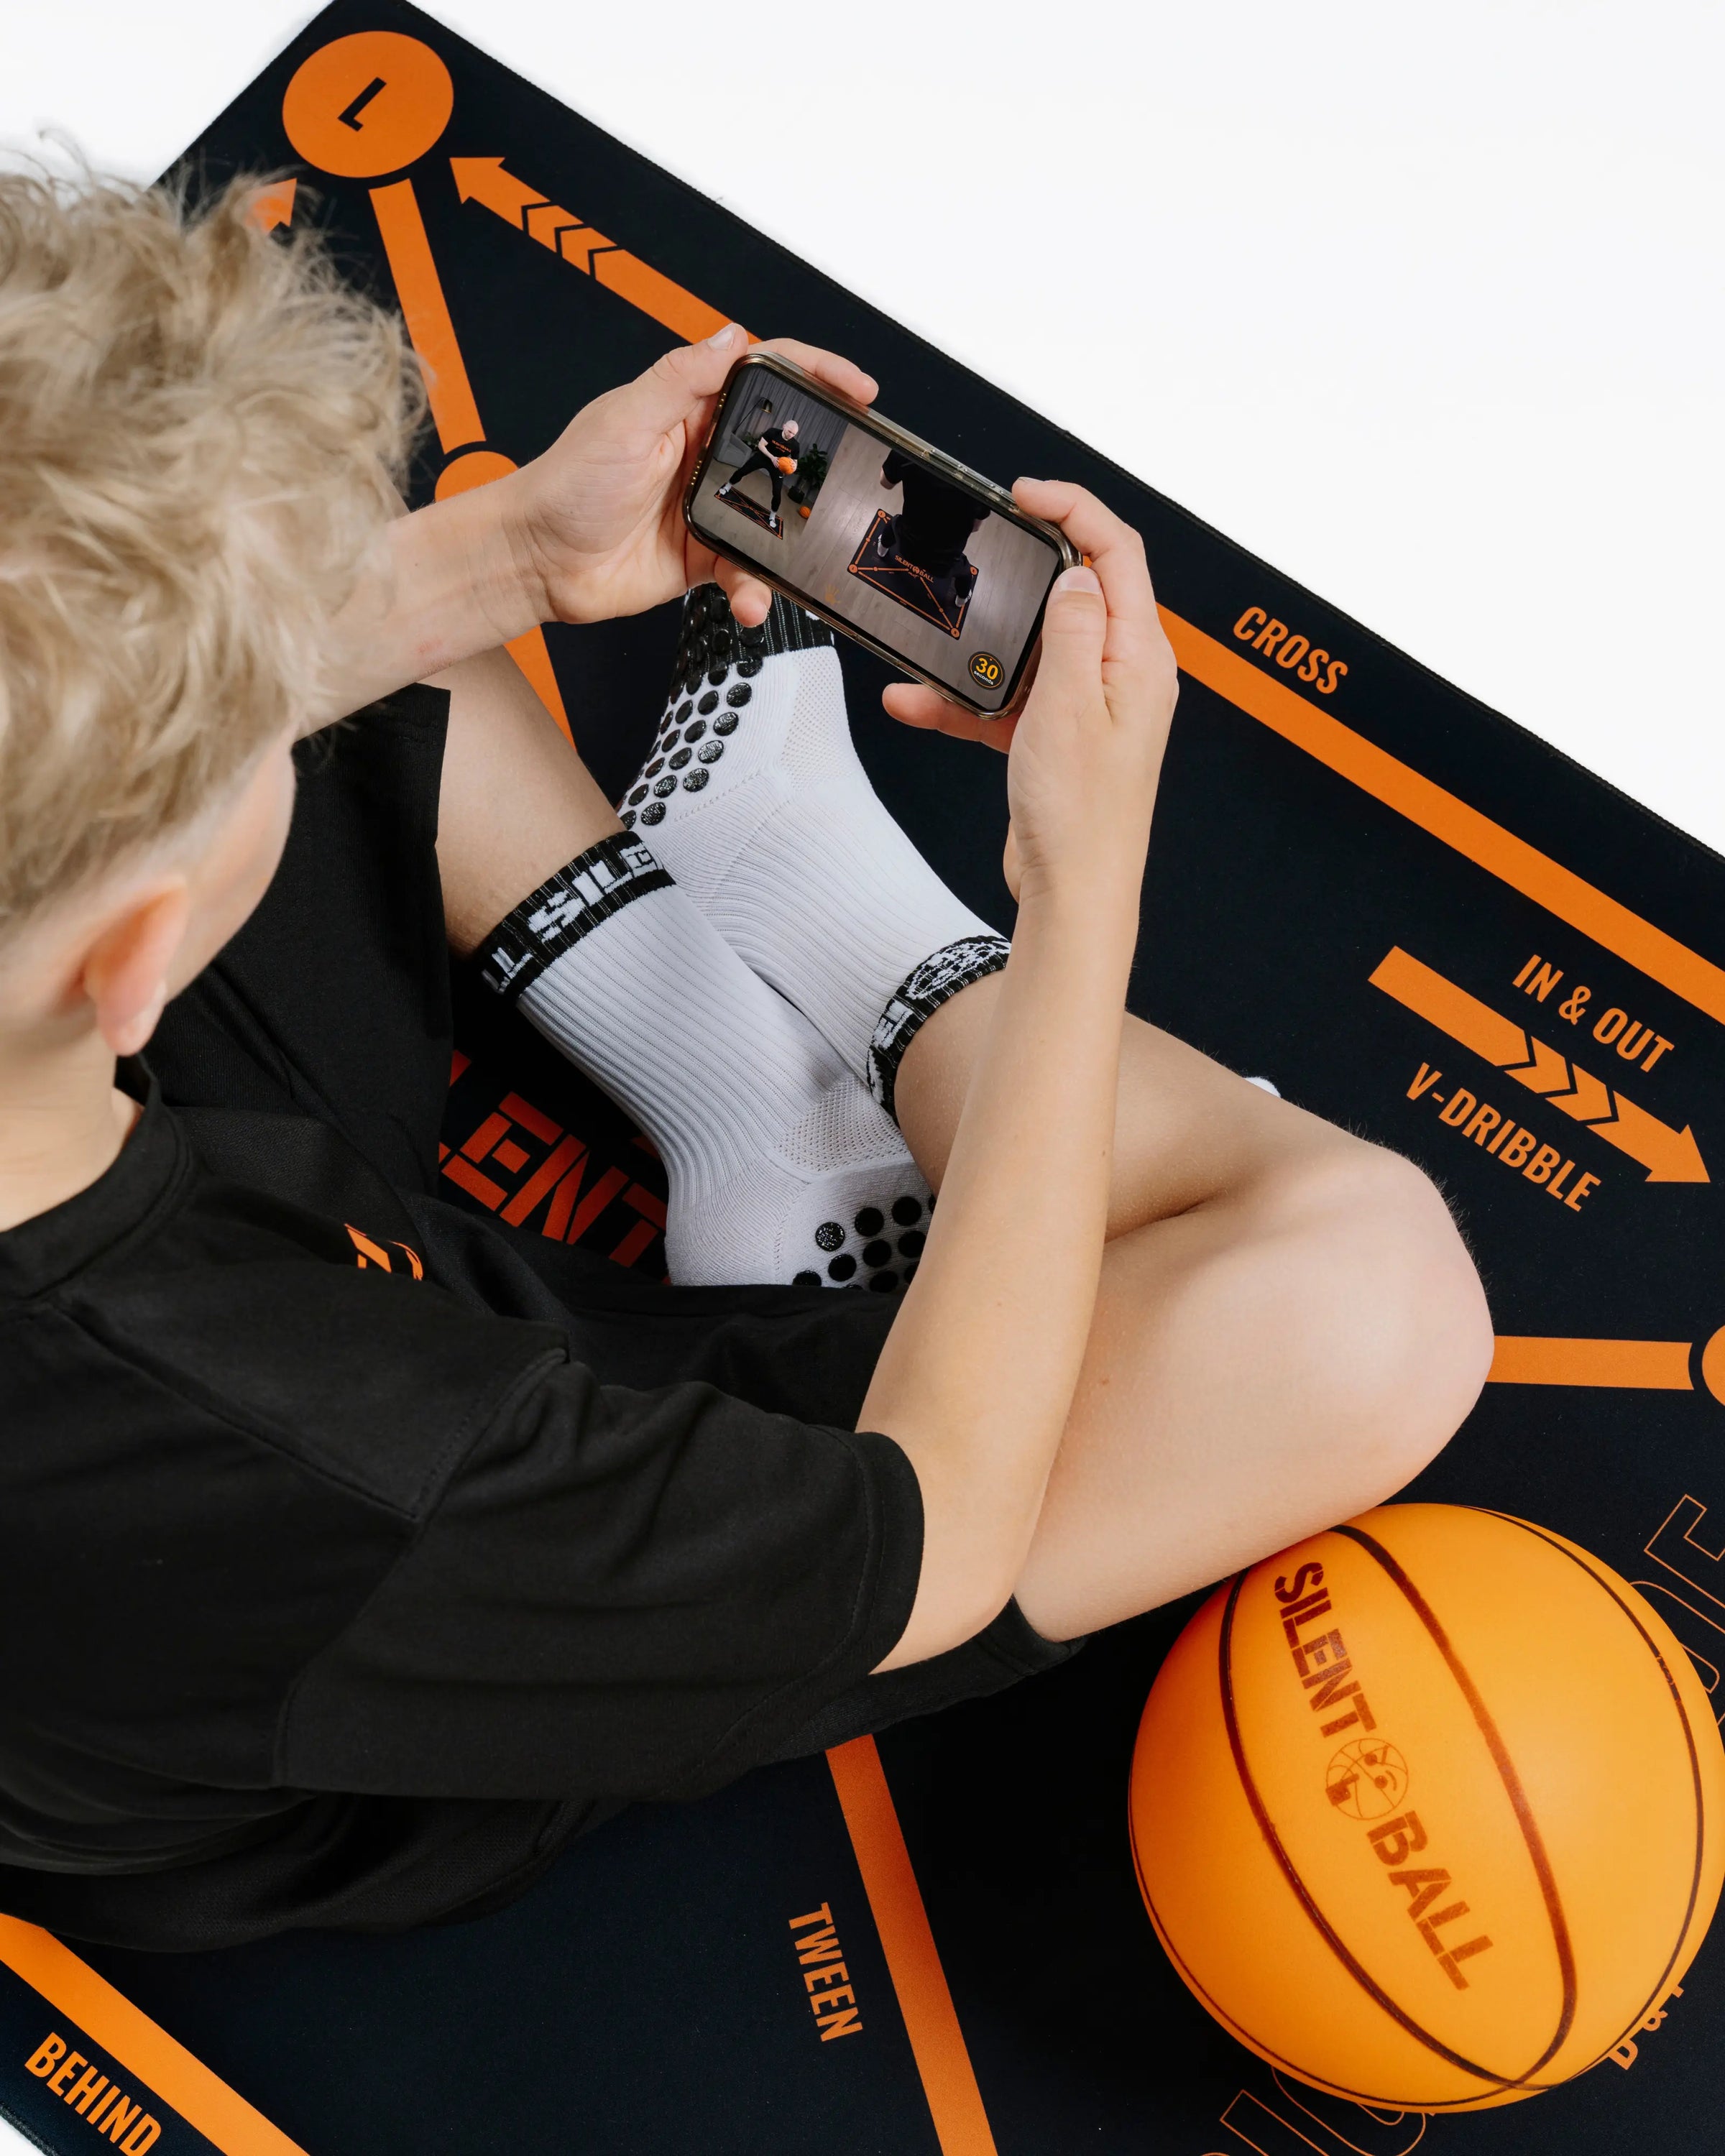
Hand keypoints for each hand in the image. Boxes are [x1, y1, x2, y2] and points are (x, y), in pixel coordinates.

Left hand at [509, 327, 875, 627]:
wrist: (538, 560)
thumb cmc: (567, 484)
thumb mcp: (626, 419)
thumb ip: (682, 378)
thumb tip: (733, 337)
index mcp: (692, 407)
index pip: (766, 377)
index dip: (816, 375)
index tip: (858, 387)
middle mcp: (708, 454)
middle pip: (785, 448)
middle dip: (822, 465)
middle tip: (853, 477)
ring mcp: (711, 506)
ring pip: (776, 518)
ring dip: (790, 543)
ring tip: (796, 559)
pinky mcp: (707, 556)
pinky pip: (751, 570)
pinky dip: (755, 589)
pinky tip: (749, 599)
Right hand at [883, 482, 1176, 902]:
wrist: (1073, 894)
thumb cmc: (1083, 816)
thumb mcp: (1070, 704)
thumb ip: (1074, 628)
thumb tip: (1077, 573)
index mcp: (1140, 658)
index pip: (1117, 554)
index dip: (1075, 510)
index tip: (1027, 495)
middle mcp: (1122, 676)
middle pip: (1074, 593)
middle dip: (1020, 573)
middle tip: (978, 552)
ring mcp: (1090, 707)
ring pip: (1030, 649)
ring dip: (978, 649)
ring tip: (932, 647)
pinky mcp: (1057, 738)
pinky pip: (1007, 700)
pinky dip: (964, 700)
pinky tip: (917, 703)